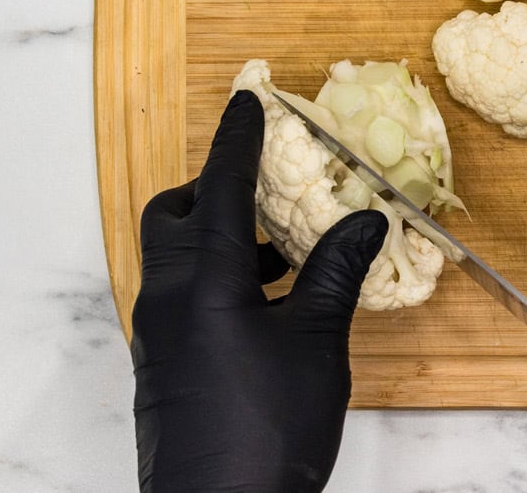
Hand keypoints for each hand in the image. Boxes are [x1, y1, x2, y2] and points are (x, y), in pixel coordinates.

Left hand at [131, 90, 388, 492]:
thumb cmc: (269, 427)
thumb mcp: (317, 344)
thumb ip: (336, 273)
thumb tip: (367, 219)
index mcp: (205, 283)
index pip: (219, 188)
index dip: (238, 140)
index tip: (249, 100)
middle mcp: (168, 300)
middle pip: (174, 216)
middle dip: (211, 186)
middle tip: (263, 183)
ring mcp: (159, 336)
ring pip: (175, 257)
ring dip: (220, 235)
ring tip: (283, 250)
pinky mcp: (165, 365)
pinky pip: (182, 294)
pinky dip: (217, 276)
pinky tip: (270, 304)